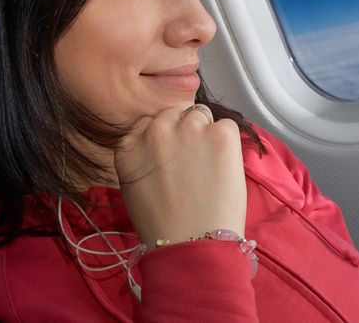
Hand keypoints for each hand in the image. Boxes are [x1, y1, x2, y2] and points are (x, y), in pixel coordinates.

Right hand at [114, 106, 246, 246]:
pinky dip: (229, 144)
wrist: (191, 244)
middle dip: (186, 130)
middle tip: (194, 161)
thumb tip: (163, 147)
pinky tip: (223, 169)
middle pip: (177, 113)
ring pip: (202, 116)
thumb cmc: (164, 226)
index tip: (173, 155)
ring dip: (207, 134)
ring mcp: (189, 128)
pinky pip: (227, 126)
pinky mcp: (220, 134)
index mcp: (129, 144)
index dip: (166, 138)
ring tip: (210, 167)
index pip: (151, 122)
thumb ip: (144, 157)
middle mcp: (156, 129)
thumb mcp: (136, 187)